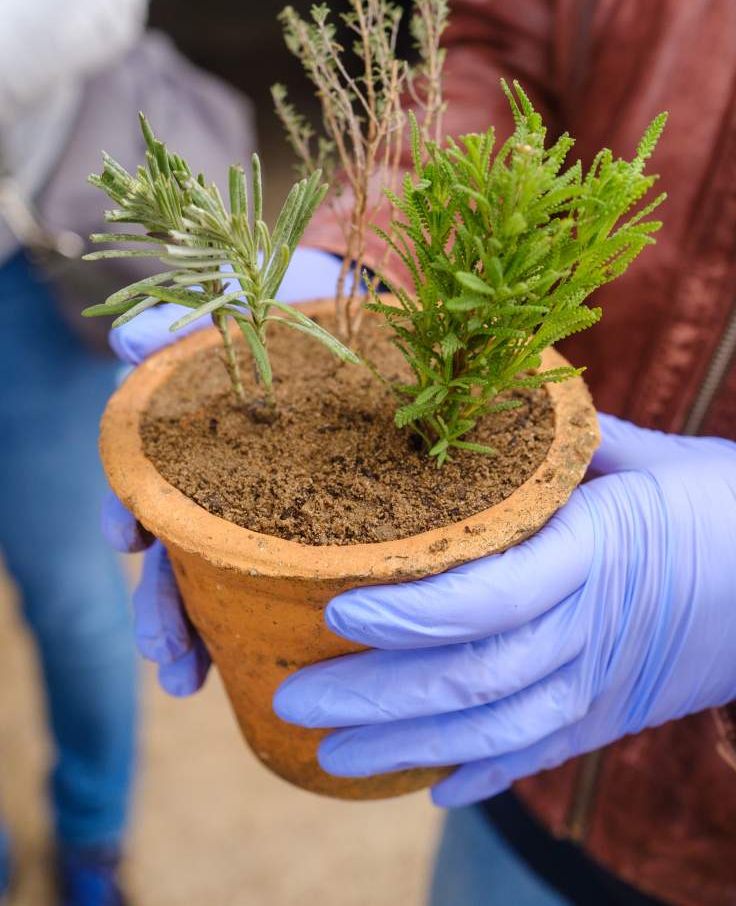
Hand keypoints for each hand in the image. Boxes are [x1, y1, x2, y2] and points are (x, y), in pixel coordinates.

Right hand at [102, 246, 341, 694]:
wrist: (357, 316)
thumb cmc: (289, 314)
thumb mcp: (245, 311)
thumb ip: (186, 324)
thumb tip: (124, 338)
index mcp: (194, 441)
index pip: (149, 488)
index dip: (132, 517)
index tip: (131, 542)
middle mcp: (216, 483)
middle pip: (175, 551)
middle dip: (161, 603)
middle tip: (165, 650)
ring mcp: (257, 508)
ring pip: (214, 578)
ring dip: (193, 630)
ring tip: (188, 678)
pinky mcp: (305, 524)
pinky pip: (275, 581)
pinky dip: (255, 623)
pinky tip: (256, 662)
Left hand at [273, 414, 735, 805]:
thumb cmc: (723, 499)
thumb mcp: (648, 453)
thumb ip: (564, 440)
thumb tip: (490, 403)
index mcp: (599, 551)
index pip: (491, 597)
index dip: (411, 613)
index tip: (336, 609)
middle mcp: (594, 629)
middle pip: (474, 677)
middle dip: (377, 696)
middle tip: (292, 696)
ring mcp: (605, 684)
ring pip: (495, 731)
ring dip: (407, 747)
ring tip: (329, 757)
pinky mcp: (617, 713)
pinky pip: (543, 753)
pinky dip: (485, 774)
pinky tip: (430, 786)